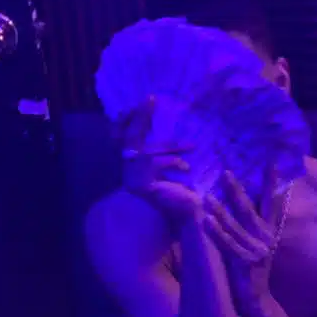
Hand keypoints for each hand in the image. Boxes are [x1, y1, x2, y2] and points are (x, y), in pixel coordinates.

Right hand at [116, 96, 198, 222]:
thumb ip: (166, 150)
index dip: (130, 118)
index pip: (123, 136)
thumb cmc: (182, 194)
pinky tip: (186, 169)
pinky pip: (154, 163)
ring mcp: (132, 179)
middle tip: (150, 98)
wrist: (185, 219)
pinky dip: (173, 162)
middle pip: (129, 137)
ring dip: (171, 147)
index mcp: (134, 165)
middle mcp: (128, 171)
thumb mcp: (173, 167)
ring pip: (147, 151)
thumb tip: (170, 125)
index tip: (145, 101)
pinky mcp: (142, 186)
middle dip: (139, 117)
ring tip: (192, 147)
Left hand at [203, 169, 282, 308]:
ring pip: (235, 226)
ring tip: (206, 196)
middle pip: (249, 210)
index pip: (272, 202)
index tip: (272, 162)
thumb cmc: (250, 270)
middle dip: (237, 190)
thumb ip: (251, 225)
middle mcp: (265, 240)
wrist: (255, 300)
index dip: (272, 183)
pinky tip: (205, 219)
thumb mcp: (255, 245)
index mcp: (269, 233)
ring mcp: (256, 251)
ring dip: (221, 210)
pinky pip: (228, 244)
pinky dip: (216, 231)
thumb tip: (241, 201)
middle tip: (224, 172)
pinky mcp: (244, 263)